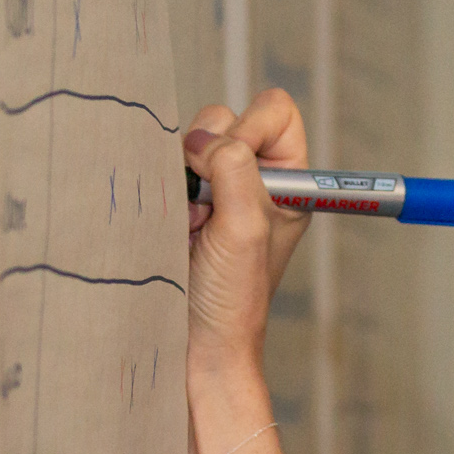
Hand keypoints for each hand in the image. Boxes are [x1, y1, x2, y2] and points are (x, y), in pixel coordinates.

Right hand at [184, 92, 313, 383]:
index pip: (275, 110)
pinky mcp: (184, 202)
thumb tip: (207, 139)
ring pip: (189, 143)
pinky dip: (166, 194)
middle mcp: (256, 178)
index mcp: (288, 179)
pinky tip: (175, 229)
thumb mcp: (245, 226)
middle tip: (209, 210)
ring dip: (185, 182)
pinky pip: (164, 170)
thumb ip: (235, 169)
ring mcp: (217, 189)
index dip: (250, 127)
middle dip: (209, 158)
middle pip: (224, 119)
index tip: (235, 170)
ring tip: (192, 226)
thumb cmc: (233, 296)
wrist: (197, 342)